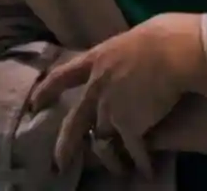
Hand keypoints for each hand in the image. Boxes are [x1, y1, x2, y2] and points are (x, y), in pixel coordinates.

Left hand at [28, 13, 206, 174]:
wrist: (171, 51)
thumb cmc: (158, 36)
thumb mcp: (128, 42)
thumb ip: (121, 56)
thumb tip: (132, 56)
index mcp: (95, 60)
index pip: (62, 76)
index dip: (47, 90)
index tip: (34, 104)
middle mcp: (97, 86)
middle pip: (75, 120)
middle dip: (66, 144)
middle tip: (59, 162)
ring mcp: (110, 107)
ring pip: (103, 138)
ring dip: (112, 155)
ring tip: (121, 168)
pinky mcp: (128, 124)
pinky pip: (132, 149)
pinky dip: (140, 162)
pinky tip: (147, 171)